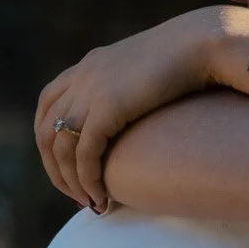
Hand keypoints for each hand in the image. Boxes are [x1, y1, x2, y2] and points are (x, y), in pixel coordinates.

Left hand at [36, 8, 223, 211]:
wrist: (202, 44)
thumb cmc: (191, 57)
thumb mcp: (150, 71)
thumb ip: (134, 87)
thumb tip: (140, 110)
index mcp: (90, 65)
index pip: (48, 106)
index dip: (51, 141)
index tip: (69, 167)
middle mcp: (82, 76)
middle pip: (46, 131)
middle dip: (56, 169)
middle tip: (76, 195)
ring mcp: (90, 90)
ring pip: (60, 147)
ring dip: (70, 182)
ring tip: (91, 203)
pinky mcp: (106, 108)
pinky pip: (84, 154)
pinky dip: (87, 180)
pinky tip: (102, 198)